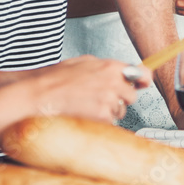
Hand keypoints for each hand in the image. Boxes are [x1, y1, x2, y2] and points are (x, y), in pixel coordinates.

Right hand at [18, 56, 149, 124]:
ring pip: (120, 111)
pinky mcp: (102, 117)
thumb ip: (106, 66)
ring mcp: (109, 101)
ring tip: (87, 105)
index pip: (141, 73)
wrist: (39, 95)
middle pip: (131, 96)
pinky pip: (109, 122)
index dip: (144, 80)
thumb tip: (123, 71)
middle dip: (120, 98)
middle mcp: (113, 83)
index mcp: (110, 66)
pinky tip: (84, 113)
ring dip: (109, 110)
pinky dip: (100, 121)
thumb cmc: (56, 79)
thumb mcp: (83, 62)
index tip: (144, 83)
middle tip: (101, 98)